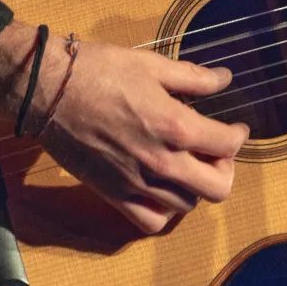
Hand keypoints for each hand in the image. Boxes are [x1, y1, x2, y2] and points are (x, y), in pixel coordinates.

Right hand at [0, 23, 248, 234]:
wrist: (48, 91)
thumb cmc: (98, 70)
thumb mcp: (152, 65)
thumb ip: (194, 78)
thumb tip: (224, 79)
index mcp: (176, 126)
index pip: (229, 145)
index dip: (238, 134)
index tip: (234, 127)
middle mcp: (162, 162)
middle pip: (219, 188)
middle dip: (224, 167)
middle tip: (213, 150)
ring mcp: (138, 183)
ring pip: (188, 204)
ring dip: (195, 186)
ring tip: (185, 163)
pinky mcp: (114, 195)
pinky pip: (152, 221)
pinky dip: (164, 210)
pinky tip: (161, 187)